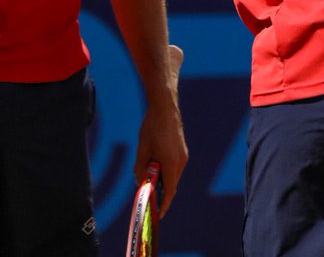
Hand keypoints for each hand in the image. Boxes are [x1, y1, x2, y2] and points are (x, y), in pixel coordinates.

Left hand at [133, 44, 187, 215]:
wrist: (165, 107)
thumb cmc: (152, 128)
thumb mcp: (142, 149)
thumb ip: (141, 168)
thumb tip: (140, 182)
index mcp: (171, 164)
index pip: (170, 192)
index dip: (163, 205)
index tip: (158, 215)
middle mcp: (181, 162)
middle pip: (172, 185)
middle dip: (161, 193)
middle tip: (148, 198)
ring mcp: (183, 155)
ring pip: (173, 175)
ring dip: (162, 181)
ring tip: (148, 179)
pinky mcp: (182, 150)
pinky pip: (174, 167)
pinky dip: (166, 171)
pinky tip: (155, 165)